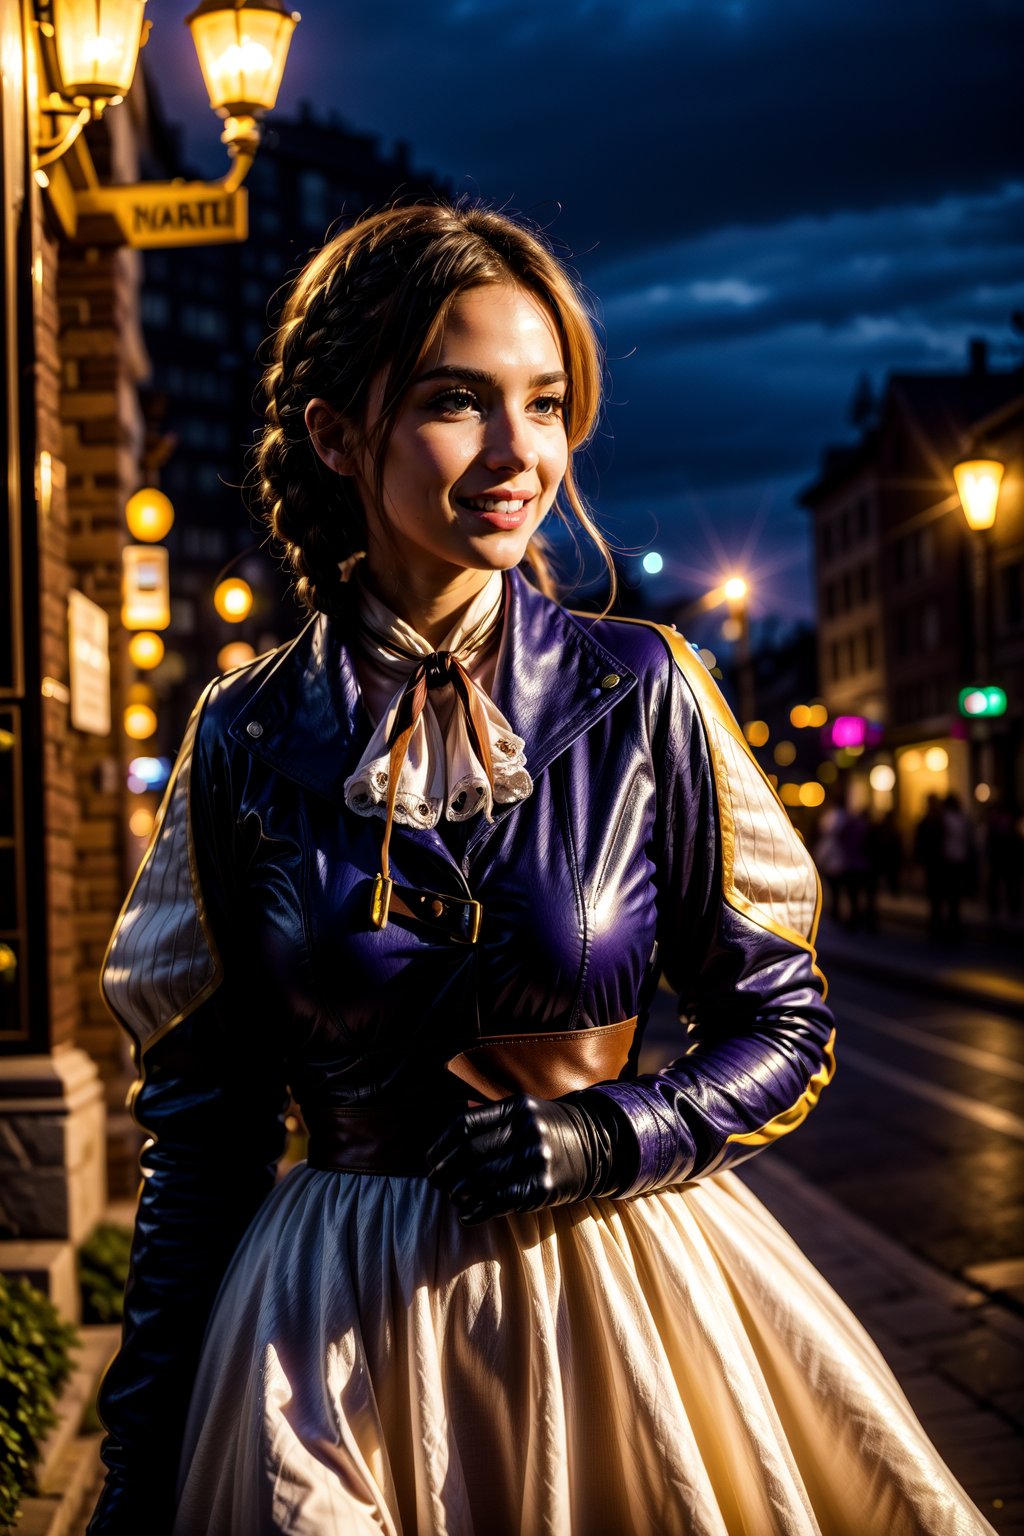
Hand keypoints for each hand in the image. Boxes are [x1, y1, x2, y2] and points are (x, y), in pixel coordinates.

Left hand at [425, 1092, 619, 1224]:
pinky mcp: (543, 1186)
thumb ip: (488, 1116)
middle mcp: (526, 1129)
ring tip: (452, 1196)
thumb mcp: (523, 1111)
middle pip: (469, 1153)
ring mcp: (536, 1158)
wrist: (596, 1147)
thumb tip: (447, 1133)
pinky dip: (478, 1210)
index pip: (465, 1125)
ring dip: (458, 1192)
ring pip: (481, 1179)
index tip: (429, 1160)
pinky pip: (500, 1201)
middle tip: (434, 1181)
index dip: (441, 1145)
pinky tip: (467, 1215)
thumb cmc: (548, 1130)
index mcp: (516, 1107)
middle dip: (444, 1171)